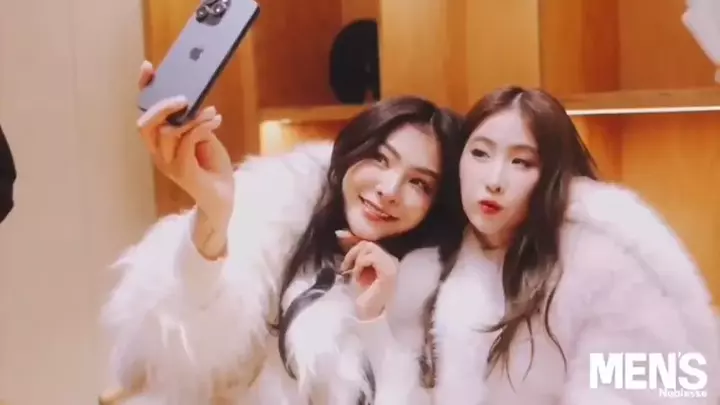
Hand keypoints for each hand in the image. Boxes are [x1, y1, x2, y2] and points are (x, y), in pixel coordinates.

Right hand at [136, 61, 234, 257]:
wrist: (223, 198)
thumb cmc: (213, 167)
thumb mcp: (204, 137)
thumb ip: (194, 122)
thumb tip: (195, 100)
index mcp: (159, 142)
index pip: (144, 113)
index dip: (144, 90)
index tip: (148, 68)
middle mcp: (158, 153)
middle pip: (146, 123)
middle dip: (163, 105)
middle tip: (184, 97)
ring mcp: (168, 164)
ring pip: (167, 132)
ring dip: (191, 117)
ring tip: (211, 112)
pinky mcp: (183, 172)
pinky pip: (186, 144)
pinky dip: (200, 128)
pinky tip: (214, 121)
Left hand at [337, 230, 398, 319]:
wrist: (369, 315)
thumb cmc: (363, 296)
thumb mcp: (356, 270)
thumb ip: (354, 254)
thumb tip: (340, 233)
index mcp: (387, 260)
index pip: (370, 244)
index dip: (353, 246)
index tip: (344, 263)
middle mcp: (393, 261)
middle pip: (369, 243)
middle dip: (353, 254)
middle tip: (347, 268)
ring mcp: (392, 266)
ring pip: (369, 247)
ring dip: (357, 260)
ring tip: (355, 274)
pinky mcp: (388, 272)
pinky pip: (370, 257)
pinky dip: (360, 265)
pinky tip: (359, 278)